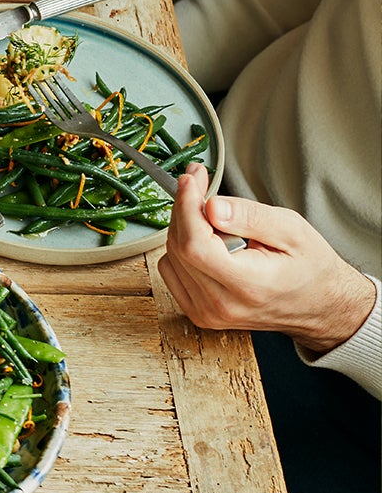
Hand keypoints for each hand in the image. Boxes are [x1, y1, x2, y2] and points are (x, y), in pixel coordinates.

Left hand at [159, 164, 375, 353]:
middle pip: (180, 248)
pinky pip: (172, 271)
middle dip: (184, 208)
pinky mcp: (199, 313)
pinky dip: (182, 249)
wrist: (320, 306)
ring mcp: (207, 312)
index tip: (189, 180)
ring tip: (214, 218)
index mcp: (248, 285)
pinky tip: (209, 241)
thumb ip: (250, 217)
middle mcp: (222, 304)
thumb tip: (210, 207)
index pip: (194, 245)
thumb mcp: (293, 231)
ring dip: (184, 228)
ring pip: (171, 257)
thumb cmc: (311, 268)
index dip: (186, 207)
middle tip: (198, 184)